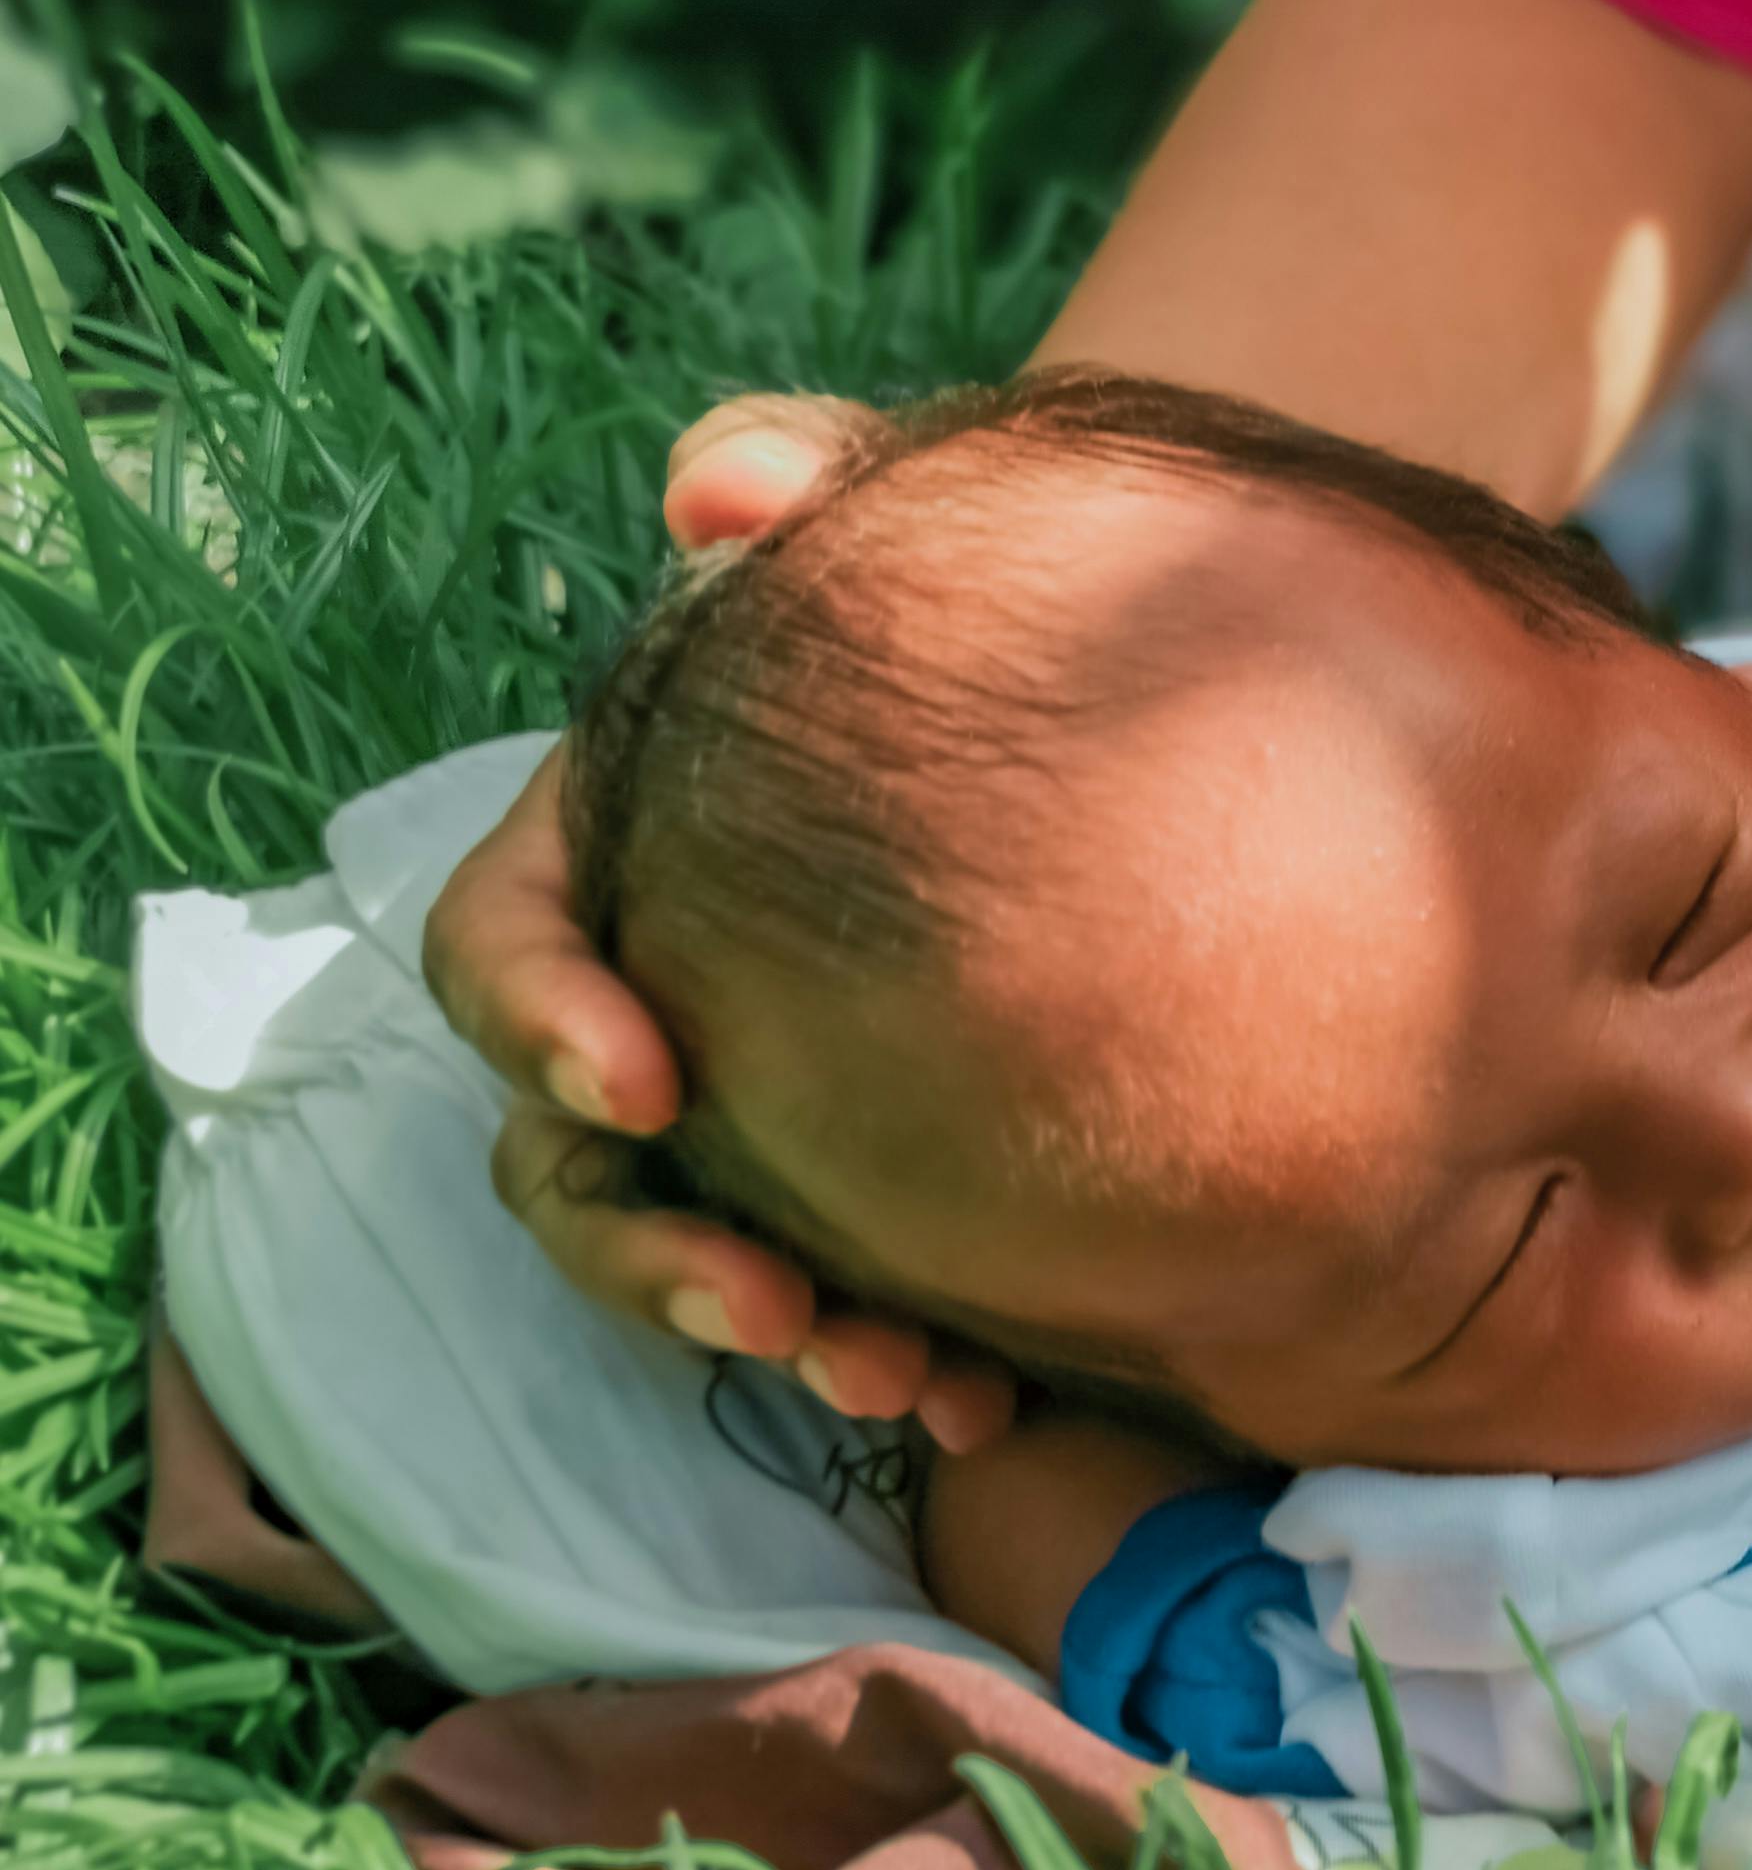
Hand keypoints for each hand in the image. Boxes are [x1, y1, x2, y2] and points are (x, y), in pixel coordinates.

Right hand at [422, 394, 1019, 1450]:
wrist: (1133, 705)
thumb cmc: (957, 604)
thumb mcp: (889, 511)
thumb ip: (798, 475)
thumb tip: (719, 490)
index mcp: (612, 860)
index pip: (500, 944)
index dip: (536, 1018)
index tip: (638, 1080)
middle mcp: (659, 1004)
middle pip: (573, 1159)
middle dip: (646, 1254)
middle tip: (769, 1307)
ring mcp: (759, 1113)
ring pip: (697, 1258)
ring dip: (772, 1334)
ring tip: (898, 1378)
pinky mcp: (874, 1187)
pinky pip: (846, 1300)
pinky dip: (904, 1356)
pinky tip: (994, 1394)